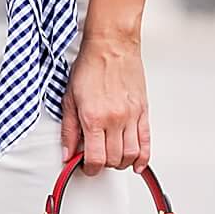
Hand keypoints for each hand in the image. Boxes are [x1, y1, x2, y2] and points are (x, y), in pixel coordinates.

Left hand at [59, 29, 149, 173]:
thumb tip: (67, 153)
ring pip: (131, 155)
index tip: (85, 166)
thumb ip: (68, 130)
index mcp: (94, 117)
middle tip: (96, 158)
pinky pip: (146, 142)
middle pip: (114, 160)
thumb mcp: (69, 98)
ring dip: (121, 162)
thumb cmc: (90, 66)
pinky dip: (142, 158)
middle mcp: (115, 119)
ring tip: (111, 156)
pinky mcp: (143, 112)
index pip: (96, 159)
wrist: (111, 45)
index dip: (89, 169)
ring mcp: (131, 116)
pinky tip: (135, 163)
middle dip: (103, 164)